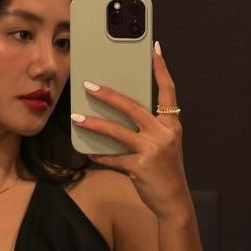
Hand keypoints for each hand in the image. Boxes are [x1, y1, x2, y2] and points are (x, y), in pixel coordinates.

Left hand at [71, 41, 190, 219]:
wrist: (174, 200)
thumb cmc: (166, 170)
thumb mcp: (165, 144)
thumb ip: (150, 128)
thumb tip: (121, 113)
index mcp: (172, 124)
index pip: (168, 91)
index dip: (161, 70)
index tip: (154, 49)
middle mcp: (163, 133)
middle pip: (133, 107)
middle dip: (109, 95)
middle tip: (89, 86)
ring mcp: (152, 149)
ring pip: (117, 131)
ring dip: (95, 124)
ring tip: (76, 117)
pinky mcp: (140, 166)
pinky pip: (113, 158)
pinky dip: (100, 155)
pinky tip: (90, 153)